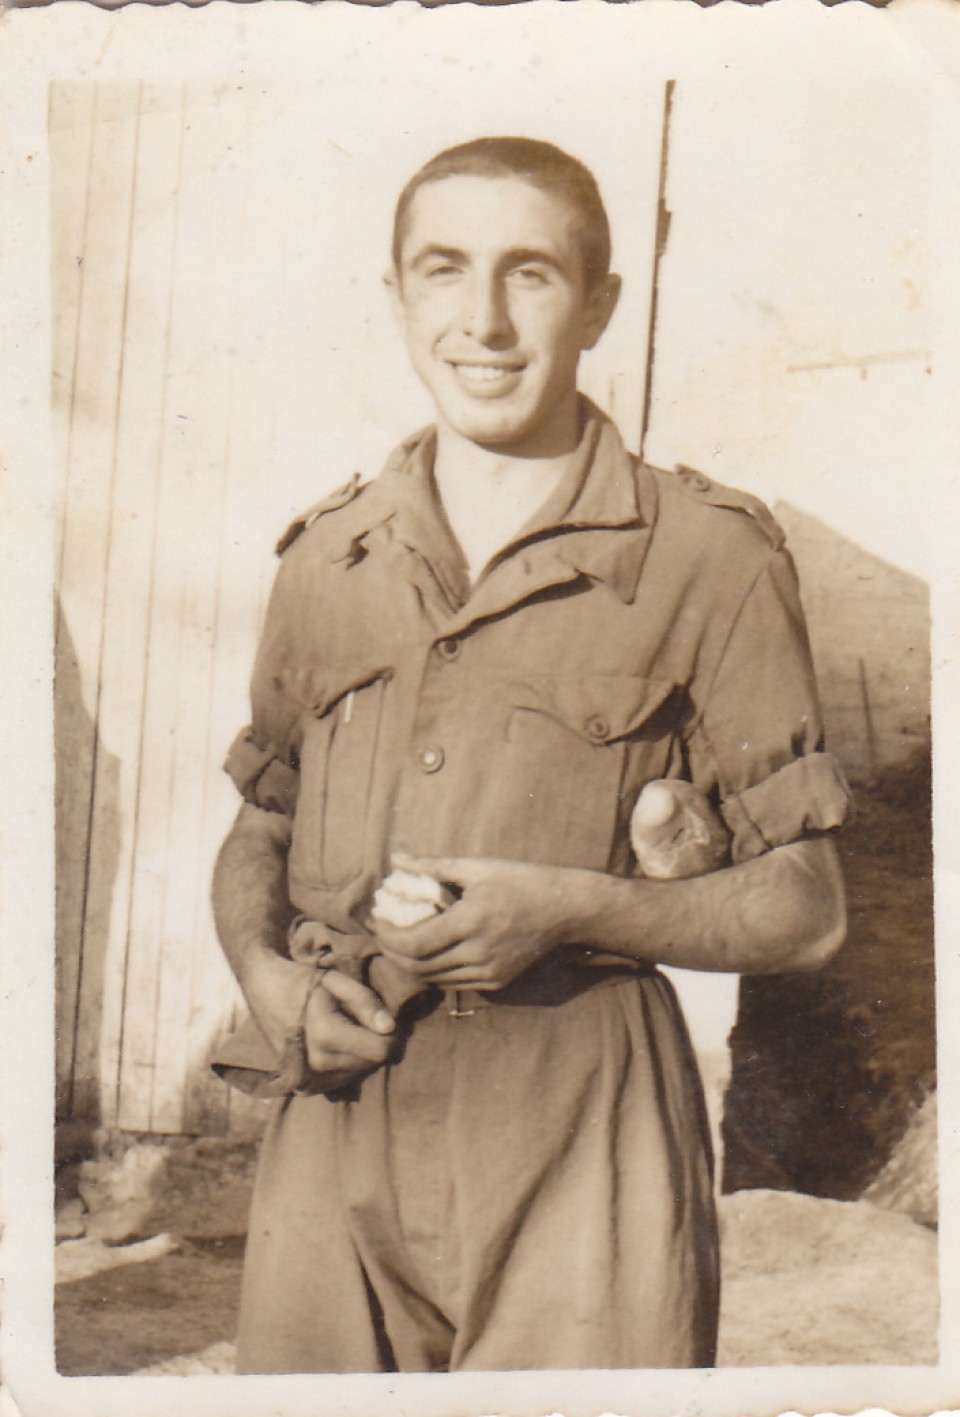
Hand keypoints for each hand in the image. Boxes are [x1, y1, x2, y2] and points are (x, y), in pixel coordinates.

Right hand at [301, 970, 396, 1091]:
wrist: (265, 993)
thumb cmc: (304, 983)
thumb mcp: (336, 981)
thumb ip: (365, 1002)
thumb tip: (390, 1027)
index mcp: (325, 1034)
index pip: (381, 1050)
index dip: (389, 1033)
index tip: (380, 1017)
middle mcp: (316, 1063)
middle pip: (372, 1063)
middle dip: (373, 1041)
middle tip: (356, 1019)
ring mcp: (309, 1079)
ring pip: (360, 1073)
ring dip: (360, 1054)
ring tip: (342, 1030)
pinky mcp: (306, 1088)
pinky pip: (344, 1081)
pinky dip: (346, 1064)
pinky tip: (334, 1046)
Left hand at [373, 855, 583, 991]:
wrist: (565, 909)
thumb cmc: (520, 881)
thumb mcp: (477, 867)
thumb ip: (433, 866)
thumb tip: (396, 859)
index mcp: (471, 921)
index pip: (413, 944)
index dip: (388, 937)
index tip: (378, 920)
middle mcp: (479, 952)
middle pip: (418, 967)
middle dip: (392, 953)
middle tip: (383, 933)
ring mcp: (489, 972)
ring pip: (433, 979)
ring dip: (410, 964)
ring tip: (400, 942)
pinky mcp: (497, 982)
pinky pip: (454, 983)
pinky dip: (434, 971)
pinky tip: (429, 952)